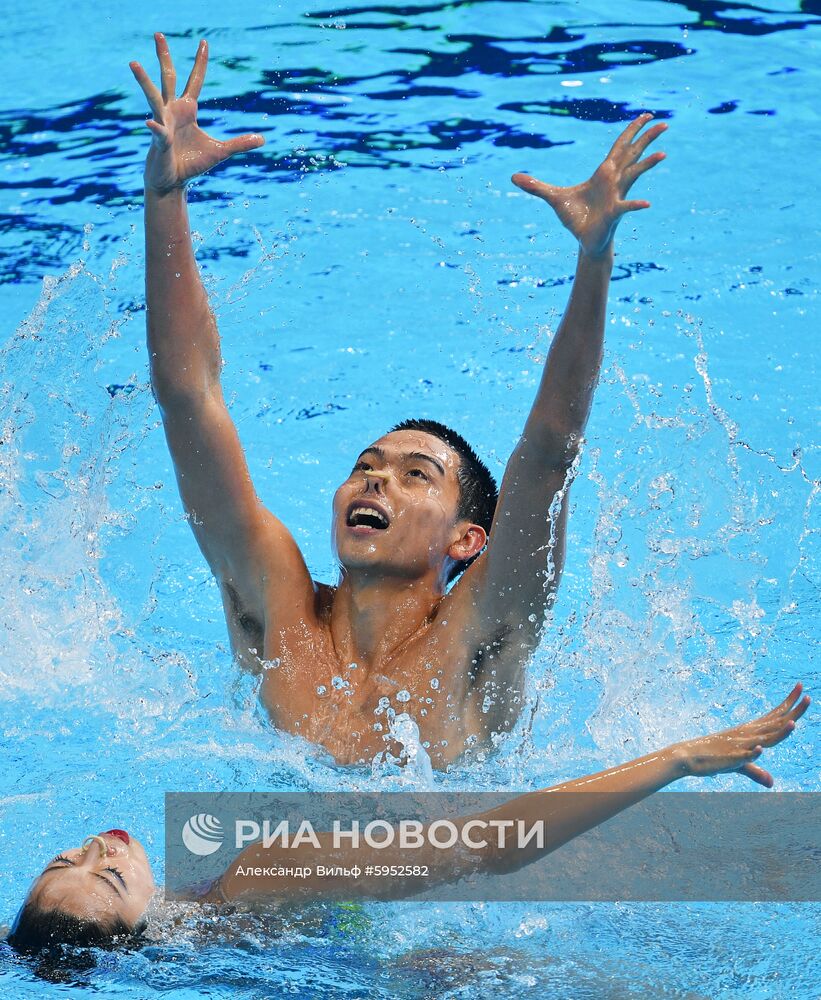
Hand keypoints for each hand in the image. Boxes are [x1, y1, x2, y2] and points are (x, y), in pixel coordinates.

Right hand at [130, 33, 263, 194]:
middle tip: (158, 34)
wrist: (173, 182)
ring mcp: (162, 122)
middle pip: (168, 77)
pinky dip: (156, 128)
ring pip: (153, 96)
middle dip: (163, 56)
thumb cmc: (192, 164)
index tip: (204, 42)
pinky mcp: (159, 139)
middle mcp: (172, 110)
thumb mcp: (220, 152)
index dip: (200, 62)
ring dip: (143, 80)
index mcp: (187, 109)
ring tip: (133, 63)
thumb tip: (263, 139)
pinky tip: (151, 125)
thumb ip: (239, 144)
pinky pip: (158, 131)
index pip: (195, 80)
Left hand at [511, 113, 666, 258]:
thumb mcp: (552, 198)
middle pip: (632, 154)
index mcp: (603, 173)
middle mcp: (614, 181)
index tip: (646, 115)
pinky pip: (626, 207)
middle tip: (664, 123)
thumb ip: (535, 186)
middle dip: (646, 138)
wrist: (583, 239)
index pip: (619, 146)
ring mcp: (616, 196)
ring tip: (663, 154)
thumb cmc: (575, 217)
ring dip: (648, 164)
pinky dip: (635, 205)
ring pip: (635, 175)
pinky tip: (646, 204)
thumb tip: (513, 177)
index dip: (631, 130)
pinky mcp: (613, 213)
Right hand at [673, 683, 809, 787]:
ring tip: (793, 723)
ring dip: (778, 732)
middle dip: (792, 711)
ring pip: (763, 738)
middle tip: (808, 696)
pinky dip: (751, 753)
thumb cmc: (713, 758)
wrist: (687, 757)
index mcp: (750, 732)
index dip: (789, 704)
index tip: (801, 689)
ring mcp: (739, 746)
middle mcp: (747, 735)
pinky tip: (760, 750)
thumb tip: (772, 783)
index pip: (774, 716)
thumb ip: (756, 772)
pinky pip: (742, 756)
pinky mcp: (729, 759)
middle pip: (774, 723)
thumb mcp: (738, 766)